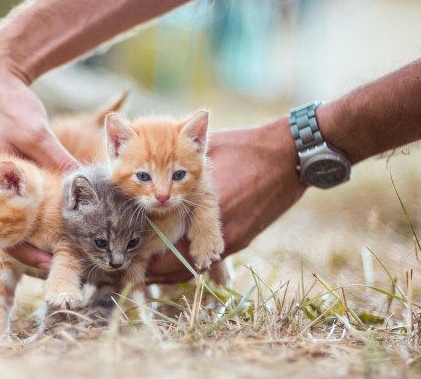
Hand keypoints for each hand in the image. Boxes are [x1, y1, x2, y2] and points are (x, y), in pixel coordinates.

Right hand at [0, 55, 78, 270]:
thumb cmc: (9, 104)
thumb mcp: (37, 134)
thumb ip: (58, 160)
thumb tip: (86, 185)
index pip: (2, 229)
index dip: (26, 249)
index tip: (48, 263)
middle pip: (4, 228)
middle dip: (28, 245)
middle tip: (54, 261)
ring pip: (7, 214)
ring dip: (28, 229)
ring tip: (54, 247)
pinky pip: (11, 197)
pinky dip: (27, 208)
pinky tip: (49, 215)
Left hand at [146, 118, 306, 283]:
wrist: (291, 156)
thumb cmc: (246, 147)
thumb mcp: (207, 152)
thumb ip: (179, 162)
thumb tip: (153, 166)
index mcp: (201, 204)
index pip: (164, 243)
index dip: (144, 252)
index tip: (129, 253)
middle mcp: (216, 227)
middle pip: (177, 263)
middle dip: (154, 269)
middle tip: (135, 269)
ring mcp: (232, 237)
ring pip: (194, 267)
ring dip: (173, 270)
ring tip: (152, 272)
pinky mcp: (243, 238)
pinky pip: (211, 260)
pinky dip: (193, 262)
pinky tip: (180, 259)